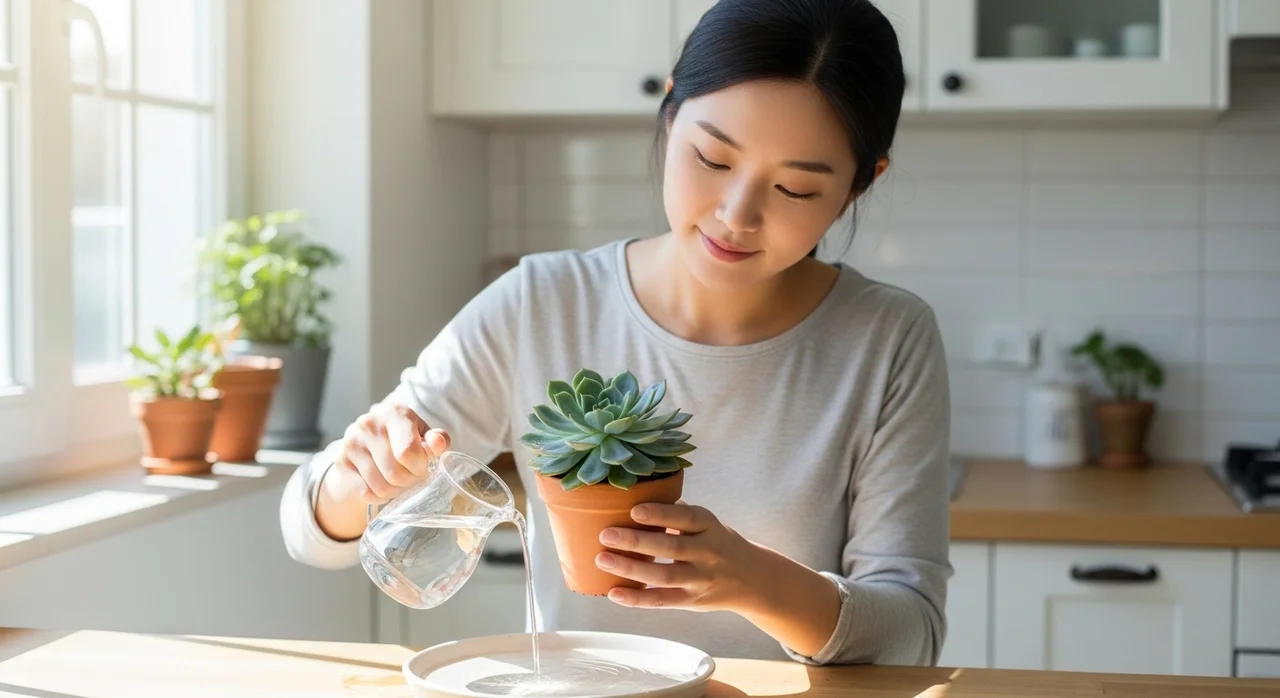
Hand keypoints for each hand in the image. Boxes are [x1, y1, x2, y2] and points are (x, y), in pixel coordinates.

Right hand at [328, 402, 450, 503]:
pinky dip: (378, 497)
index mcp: (394, 412)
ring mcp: (351, 442)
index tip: (423, 467)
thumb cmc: (406, 438)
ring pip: (380, 486)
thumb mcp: (425, 435)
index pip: (408, 453)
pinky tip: (383, 486)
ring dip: (395, 491)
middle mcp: (369, 424)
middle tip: (412, 477)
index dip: (420, 467)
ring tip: (399, 482)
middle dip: (409, 481)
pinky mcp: (341, 461)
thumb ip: (437, 440)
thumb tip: (438, 443)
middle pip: (395, 473)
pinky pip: (365, 493)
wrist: (372, 442)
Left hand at [594, 501, 762, 612]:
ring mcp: (701, 579)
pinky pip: (663, 600)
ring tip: (602, 559)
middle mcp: (708, 552)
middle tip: (606, 534)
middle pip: (672, 547)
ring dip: (631, 568)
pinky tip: (614, 592)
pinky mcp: (692, 600)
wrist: (752, 579)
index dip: (661, 514)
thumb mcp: (708, 524)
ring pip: (664, 576)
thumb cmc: (718, 543)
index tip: (634, 510)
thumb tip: (637, 494)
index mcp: (711, 526)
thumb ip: (679, 514)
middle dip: (637, 541)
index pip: (687, 517)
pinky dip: (637, 598)